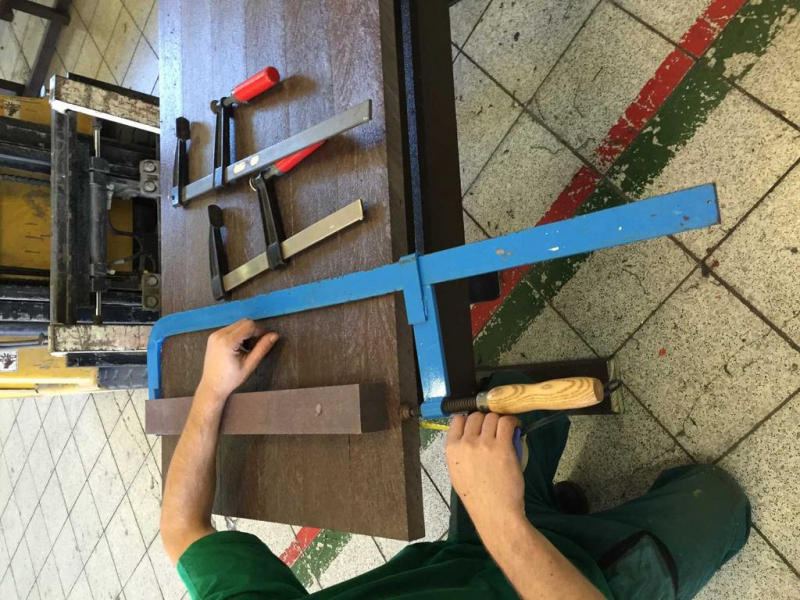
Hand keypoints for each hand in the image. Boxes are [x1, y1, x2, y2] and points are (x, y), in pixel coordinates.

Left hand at [198, 319, 278, 401]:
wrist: (212, 386)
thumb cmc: (231, 378)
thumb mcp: (250, 364)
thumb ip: (262, 348)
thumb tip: (275, 335)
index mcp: (228, 341)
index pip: (249, 325)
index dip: (259, 332)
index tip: (262, 343)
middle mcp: (219, 334)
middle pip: (243, 322)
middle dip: (252, 331)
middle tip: (254, 347)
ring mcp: (214, 334)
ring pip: (237, 324)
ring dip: (245, 333)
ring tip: (246, 348)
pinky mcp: (213, 336)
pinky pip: (230, 329)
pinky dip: (238, 334)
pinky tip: (238, 348)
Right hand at [446, 413, 524, 531]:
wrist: (495, 511)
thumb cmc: (476, 497)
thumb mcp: (457, 472)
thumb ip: (460, 451)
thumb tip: (470, 435)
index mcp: (452, 449)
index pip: (457, 420)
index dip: (468, 420)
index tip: (477, 426)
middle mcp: (466, 442)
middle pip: (476, 416)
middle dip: (485, 420)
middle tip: (494, 430)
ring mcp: (485, 443)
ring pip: (492, 417)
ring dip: (499, 421)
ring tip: (505, 430)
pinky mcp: (503, 446)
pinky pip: (506, 422)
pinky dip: (512, 421)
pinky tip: (515, 427)